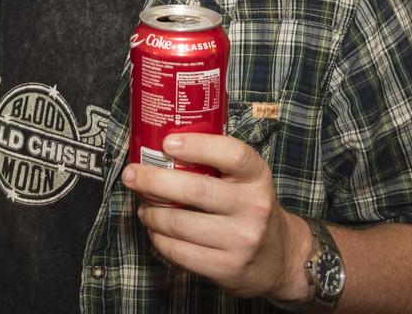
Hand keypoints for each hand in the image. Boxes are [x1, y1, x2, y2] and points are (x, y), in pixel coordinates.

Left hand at [121, 133, 310, 300]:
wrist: (279, 258)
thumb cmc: (249, 208)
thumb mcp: (245, 180)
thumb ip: (215, 163)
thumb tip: (159, 147)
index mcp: (257, 177)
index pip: (232, 154)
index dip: (197, 145)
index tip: (167, 143)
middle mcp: (253, 207)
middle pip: (194, 190)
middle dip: (153, 181)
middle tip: (131, 175)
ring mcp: (241, 240)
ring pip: (180, 224)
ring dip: (151, 213)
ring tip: (143, 207)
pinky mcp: (227, 268)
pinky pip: (180, 252)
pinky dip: (159, 239)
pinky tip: (155, 229)